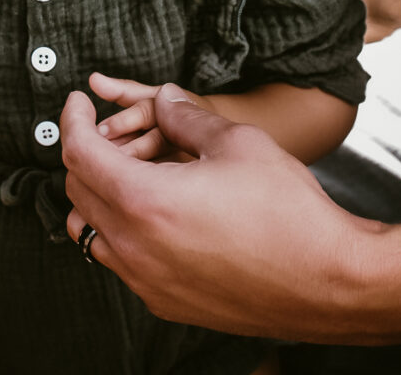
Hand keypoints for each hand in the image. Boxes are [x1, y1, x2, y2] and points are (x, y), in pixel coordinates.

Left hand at [61, 83, 382, 341]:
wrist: (328, 280)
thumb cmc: (287, 209)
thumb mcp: (236, 141)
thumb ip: (185, 116)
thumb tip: (161, 98)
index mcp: (144, 200)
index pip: (79, 153)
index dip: (71, 119)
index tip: (76, 101)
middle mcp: (134, 247)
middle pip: (77, 190)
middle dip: (84, 152)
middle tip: (108, 129)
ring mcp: (146, 281)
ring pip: (90, 232)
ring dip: (97, 194)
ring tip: (131, 170)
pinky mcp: (165, 302)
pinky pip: (119, 260)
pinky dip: (119, 229)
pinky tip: (154, 211)